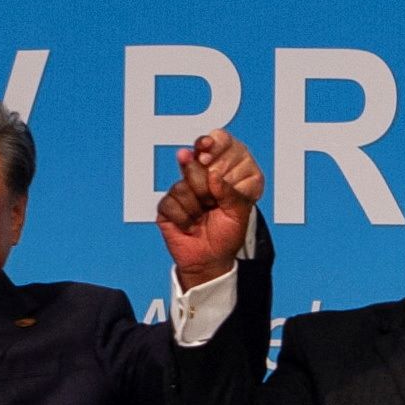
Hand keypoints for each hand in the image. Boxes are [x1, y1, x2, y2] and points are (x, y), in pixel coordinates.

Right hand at [158, 131, 262, 287]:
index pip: (209, 150)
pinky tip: (189, 226)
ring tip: (201, 219)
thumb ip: (231, 192)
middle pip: (193, 167)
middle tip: (211, 204)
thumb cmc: (227, 235)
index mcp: (216, 175)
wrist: (210, 260)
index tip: (206, 145)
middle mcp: (196, 180)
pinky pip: (171, 204)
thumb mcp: (239, 213)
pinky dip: (183, 219)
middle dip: (204, 189)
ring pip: (182, 187)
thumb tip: (214, 176)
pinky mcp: (166, 207)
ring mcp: (180, 192)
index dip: (207, 145)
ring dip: (195, 209)